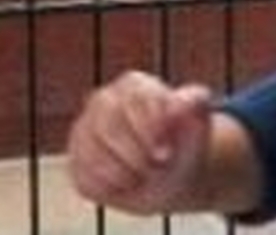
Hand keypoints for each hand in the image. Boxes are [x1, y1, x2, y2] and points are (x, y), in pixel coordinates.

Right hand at [65, 71, 219, 214]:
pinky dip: (110, 189)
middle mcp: (103, 102)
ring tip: (143, 175)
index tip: (166, 152)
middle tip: (156, 168)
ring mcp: (84, 130)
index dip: (150, 133)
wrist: (171, 178)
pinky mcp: (76, 161)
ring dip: (125, 175)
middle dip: (137, 157)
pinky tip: (126, 184)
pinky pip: (85, 179)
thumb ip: (198, 107)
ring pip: (92, 155)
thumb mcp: (199, 127)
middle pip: (108, 130)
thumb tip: (195, 97)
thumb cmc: (183, 148)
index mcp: (133, 86)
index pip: (132, 103)